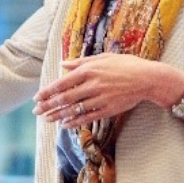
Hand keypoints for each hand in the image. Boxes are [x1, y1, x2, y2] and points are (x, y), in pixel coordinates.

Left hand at [33, 54, 163, 128]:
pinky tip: (64, 124)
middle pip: (64, 98)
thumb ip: (81, 62)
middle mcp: (93, 84)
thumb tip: (63, 65)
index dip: (47, 91)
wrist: (147, 78)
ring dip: (58, 115)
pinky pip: (87, 117)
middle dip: (48, 105)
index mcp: (89, 70)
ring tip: (47, 119)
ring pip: (74, 109)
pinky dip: (74, 121)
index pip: (62, 83)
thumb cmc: (126, 65)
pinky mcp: (108, 109)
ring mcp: (100, 98)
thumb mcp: (103, 58)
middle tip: (36, 111)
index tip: (37, 97)